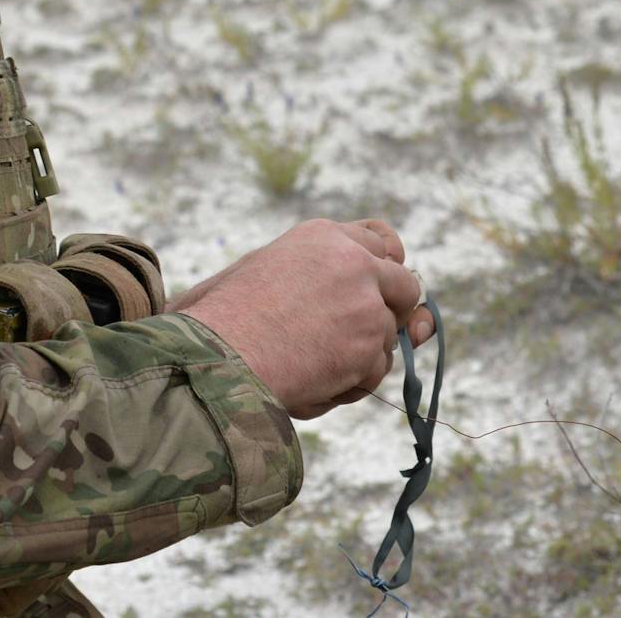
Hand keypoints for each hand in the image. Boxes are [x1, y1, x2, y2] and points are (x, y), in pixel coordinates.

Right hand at [172, 219, 436, 419]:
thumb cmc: (224, 318)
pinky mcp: (370, 342)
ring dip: (360, 356)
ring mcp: (367, 302)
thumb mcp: (264, 273)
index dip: (384, 270)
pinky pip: (378, 371)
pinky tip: (313, 379)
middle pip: (404, 285)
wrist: (217, 352)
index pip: (381, 241)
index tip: (379, 289)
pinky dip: (351, 383)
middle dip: (389, 312)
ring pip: (389, 336)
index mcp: (322, 236)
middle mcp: (353, 261)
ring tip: (308, 362)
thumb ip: (320, 276)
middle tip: (354, 335)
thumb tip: (392, 304)